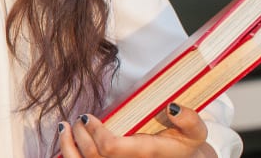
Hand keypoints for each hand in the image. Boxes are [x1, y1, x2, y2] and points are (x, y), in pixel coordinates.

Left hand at [58, 103, 215, 157]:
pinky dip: (69, 154)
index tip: (88, 117)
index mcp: (146, 154)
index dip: (95, 132)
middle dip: (80, 134)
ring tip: (65, 128)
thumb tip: (172, 107)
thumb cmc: (183, 144)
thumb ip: (190, 121)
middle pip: (92, 155)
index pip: (110, 148)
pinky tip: (66, 141)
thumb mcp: (195, 132)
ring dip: (67, 146)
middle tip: (80, 118)